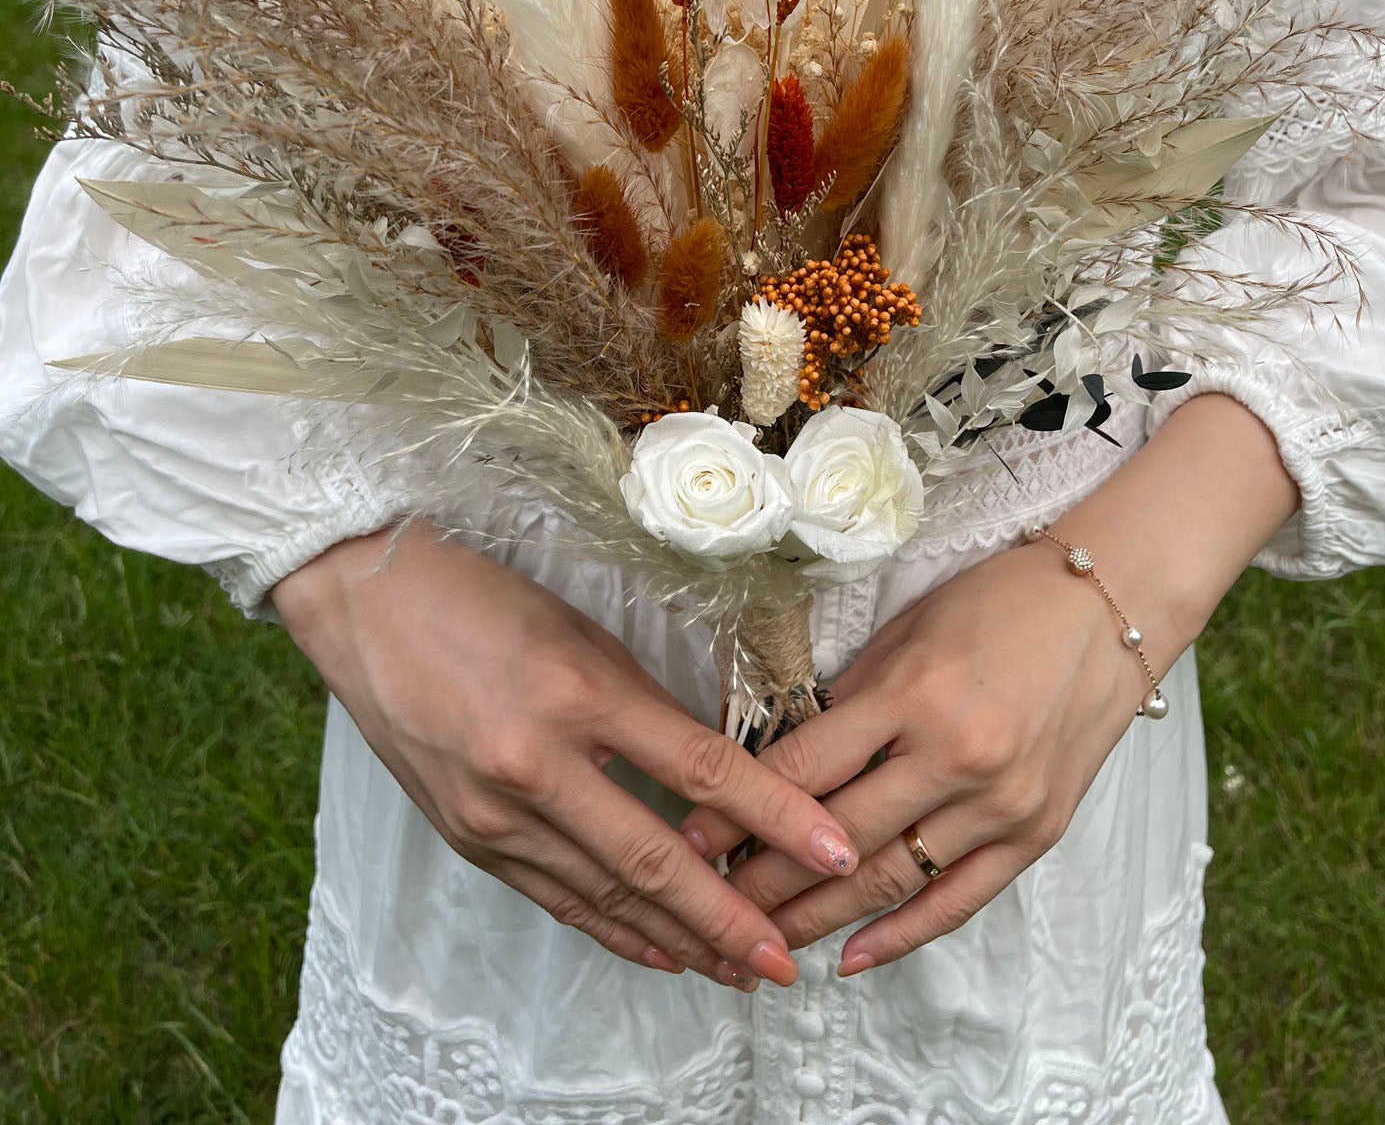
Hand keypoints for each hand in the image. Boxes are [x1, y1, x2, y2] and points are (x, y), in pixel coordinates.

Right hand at [274, 520, 858, 989]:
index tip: (836, 847)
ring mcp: (493, 809)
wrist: (364, 602)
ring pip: (605, 893)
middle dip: (729, 916)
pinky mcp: (467, 836)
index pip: (700, 768)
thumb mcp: (582, 631)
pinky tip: (659, 950)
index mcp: (578, 692)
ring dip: (679, 938)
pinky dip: (612, 928)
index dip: (775, 816)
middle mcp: (535, 762)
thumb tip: (714, 770)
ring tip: (739, 969)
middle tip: (788, 958)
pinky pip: (555, 895)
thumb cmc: (482, 598)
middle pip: (654, 857)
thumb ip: (645, 705)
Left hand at [681, 393, 1296, 974]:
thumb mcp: (907, 632)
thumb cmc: (998, 604)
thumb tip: (783, 762)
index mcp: (914, 694)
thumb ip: (851, 699)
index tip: (693, 833)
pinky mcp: (1035, 833)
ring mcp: (1000, 803)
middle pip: (838, 838)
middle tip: (709, 899)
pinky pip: (959, 901)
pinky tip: (852, 957)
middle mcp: (956, 756)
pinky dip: (903, 936)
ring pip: (891, 881)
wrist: (1109, 611)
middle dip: (765, 875)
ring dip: (820, 916)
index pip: (806, 768)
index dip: (740, 807)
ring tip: (764, 935)